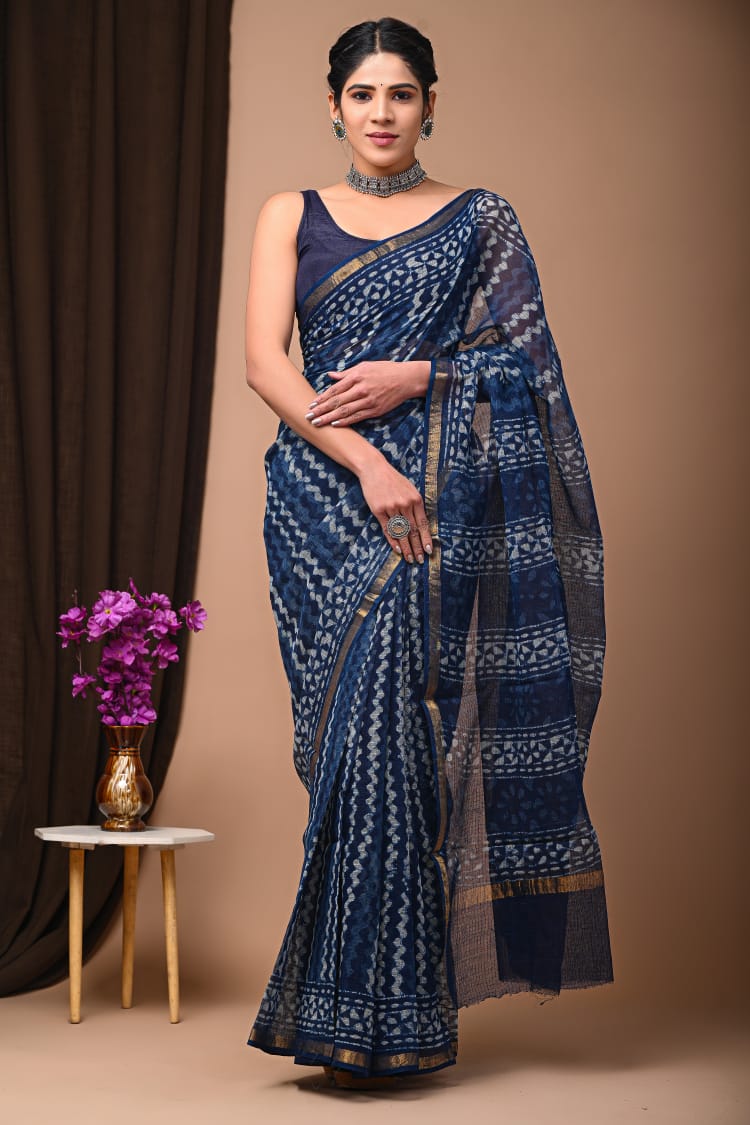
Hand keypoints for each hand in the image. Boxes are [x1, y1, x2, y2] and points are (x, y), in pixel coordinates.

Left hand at [304, 360, 429, 426]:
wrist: (406, 379)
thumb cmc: (385, 370)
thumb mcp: (365, 366)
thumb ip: (346, 373)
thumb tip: (330, 374)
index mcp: (356, 376)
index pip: (335, 389)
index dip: (322, 398)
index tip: (311, 404)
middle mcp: (361, 389)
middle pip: (336, 402)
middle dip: (321, 410)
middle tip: (308, 417)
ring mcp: (368, 400)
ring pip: (344, 411)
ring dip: (329, 418)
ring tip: (317, 423)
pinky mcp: (375, 410)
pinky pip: (357, 417)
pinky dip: (345, 421)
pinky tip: (335, 425)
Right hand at [357, 454, 431, 563]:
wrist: (374, 469)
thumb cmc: (393, 479)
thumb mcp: (409, 489)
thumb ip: (415, 505)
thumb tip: (421, 525)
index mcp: (415, 499)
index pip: (423, 524)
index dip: (426, 539)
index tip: (429, 551)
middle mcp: (404, 504)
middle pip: (412, 531)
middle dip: (417, 547)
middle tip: (420, 560)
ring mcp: (391, 507)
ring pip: (400, 532)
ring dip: (406, 548)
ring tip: (409, 559)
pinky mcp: (378, 510)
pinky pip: (387, 529)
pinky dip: (392, 541)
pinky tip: (397, 550)